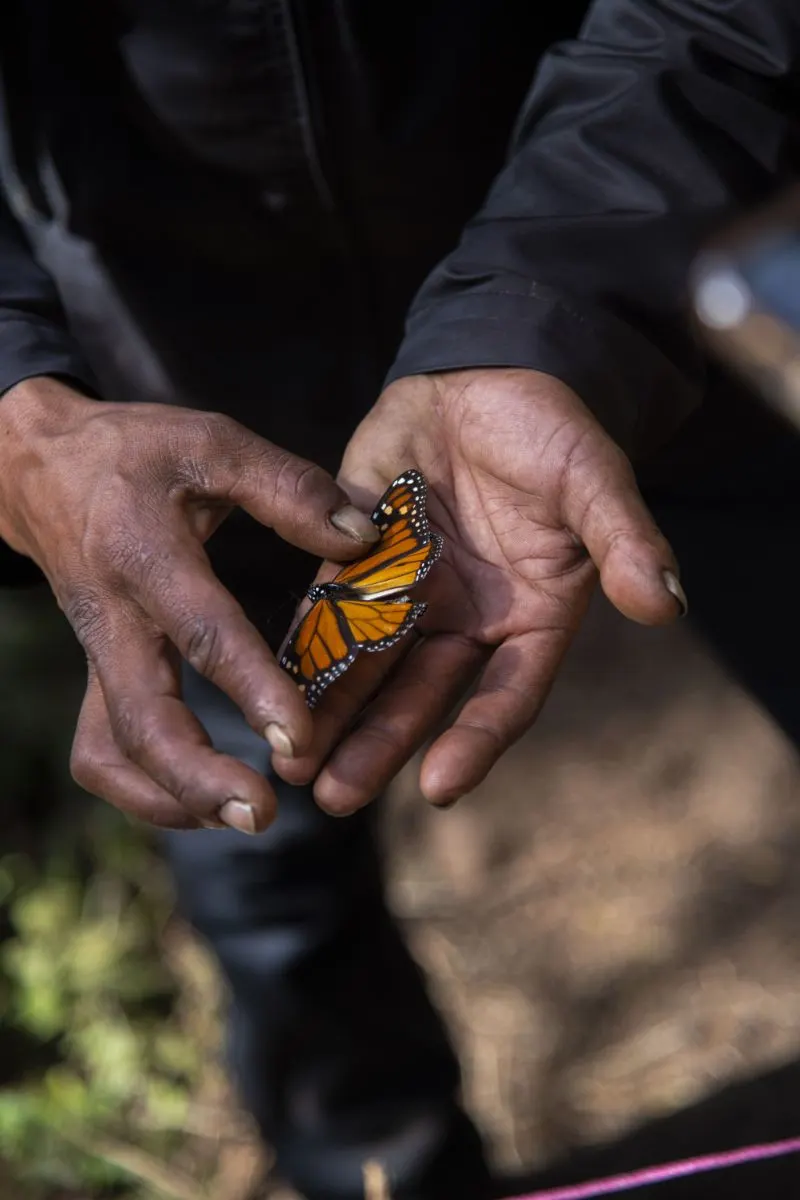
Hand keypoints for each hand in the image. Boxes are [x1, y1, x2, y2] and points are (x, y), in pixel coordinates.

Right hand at [0, 377, 377, 830]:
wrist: (41, 465)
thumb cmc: (136, 452)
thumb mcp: (211, 442)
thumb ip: (287, 488)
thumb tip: (363, 539)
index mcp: (144, 554)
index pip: (200, 632)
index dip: (251, 688)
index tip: (296, 738)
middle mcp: (114, 618)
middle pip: (140, 720)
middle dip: (198, 778)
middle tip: (262, 815)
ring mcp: (98, 654)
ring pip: (111, 752)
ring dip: (169, 797)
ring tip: (240, 816)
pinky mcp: (96, 673)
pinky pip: (103, 750)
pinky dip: (146, 789)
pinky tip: (203, 800)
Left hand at [273, 368, 684, 810]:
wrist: (491, 374)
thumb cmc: (554, 432)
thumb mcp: (595, 484)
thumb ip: (624, 542)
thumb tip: (666, 603)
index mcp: (530, 616)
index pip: (505, 694)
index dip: (476, 741)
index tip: (439, 788)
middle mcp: (468, 618)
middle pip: (421, 695)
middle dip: (377, 745)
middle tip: (332, 798)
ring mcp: (412, 590)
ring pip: (367, 662)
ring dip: (330, 711)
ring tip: (291, 766)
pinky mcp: (361, 554)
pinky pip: (328, 605)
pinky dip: (302, 644)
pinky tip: (268, 683)